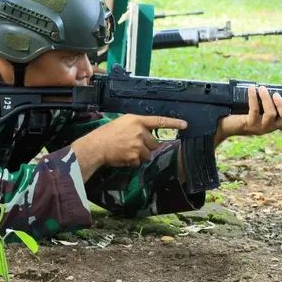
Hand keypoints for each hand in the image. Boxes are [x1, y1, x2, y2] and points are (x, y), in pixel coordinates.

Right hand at [72, 114, 188, 179]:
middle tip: (133, 145)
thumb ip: (136, 126)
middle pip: (154, 142)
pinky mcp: (134, 156)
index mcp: (136, 120)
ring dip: (140, 155)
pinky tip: (124, 157)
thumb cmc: (106, 134)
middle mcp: (139, 131)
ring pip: (148, 154)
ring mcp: (137, 144)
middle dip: (147, 146)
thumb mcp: (122, 123)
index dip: (173, 123)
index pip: (159, 121)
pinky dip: (133, 162)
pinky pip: (140, 162)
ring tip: (127, 151)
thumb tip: (147, 134)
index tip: (185, 125)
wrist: (96, 146)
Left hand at [215, 85, 281, 143]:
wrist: (222, 124)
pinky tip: (251, 89)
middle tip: (276, 94)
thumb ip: (266, 102)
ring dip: (266, 99)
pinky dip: (254, 98)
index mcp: (274, 125)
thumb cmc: (240, 113)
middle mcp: (269, 128)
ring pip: (270, 115)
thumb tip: (271, 87)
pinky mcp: (249, 125)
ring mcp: (260, 128)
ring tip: (262, 88)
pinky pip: (254, 111)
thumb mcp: (256, 108)